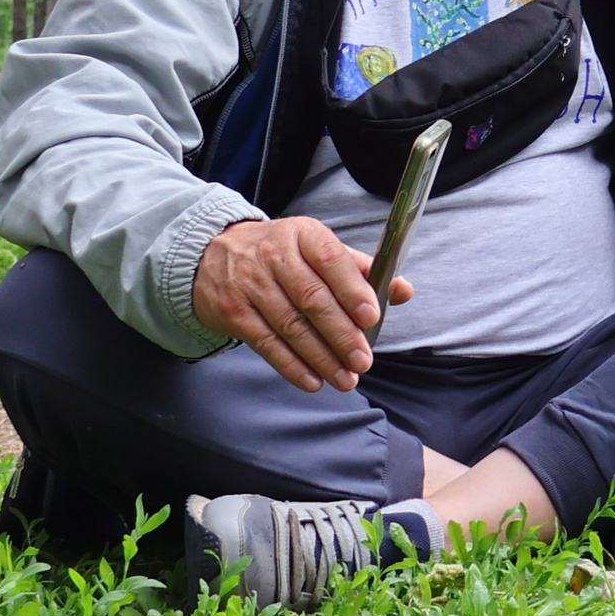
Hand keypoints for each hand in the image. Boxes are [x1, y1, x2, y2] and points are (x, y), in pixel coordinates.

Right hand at [191, 215, 410, 391]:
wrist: (211, 254)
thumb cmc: (279, 253)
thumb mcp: (316, 248)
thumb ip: (359, 270)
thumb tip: (403, 291)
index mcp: (303, 234)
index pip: (331, 260)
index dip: (352, 290)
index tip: (372, 317)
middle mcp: (274, 255)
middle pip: (312, 299)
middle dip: (341, 334)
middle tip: (364, 360)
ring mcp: (250, 284)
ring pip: (291, 325)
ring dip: (321, 357)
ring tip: (346, 379)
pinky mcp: (233, 311)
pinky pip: (266, 343)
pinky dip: (291, 366)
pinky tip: (313, 381)